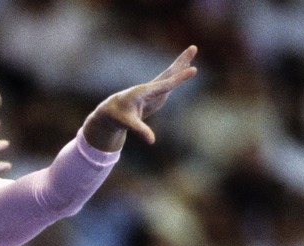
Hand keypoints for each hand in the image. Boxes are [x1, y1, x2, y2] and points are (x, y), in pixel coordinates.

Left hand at [83, 45, 197, 151]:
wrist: (109, 112)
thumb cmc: (117, 116)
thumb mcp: (128, 124)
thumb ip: (140, 130)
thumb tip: (151, 141)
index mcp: (143, 91)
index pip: (165, 84)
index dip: (179, 79)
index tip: (193, 70)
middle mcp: (149, 88)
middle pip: (168, 74)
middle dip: (181, 61)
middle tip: (193, 47)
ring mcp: (153, 90)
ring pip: (169, 76)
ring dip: (181, 64)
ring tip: (192, 50)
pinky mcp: (154, 94)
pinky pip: (168, 82)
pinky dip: (178, 75)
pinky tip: (185, 68)